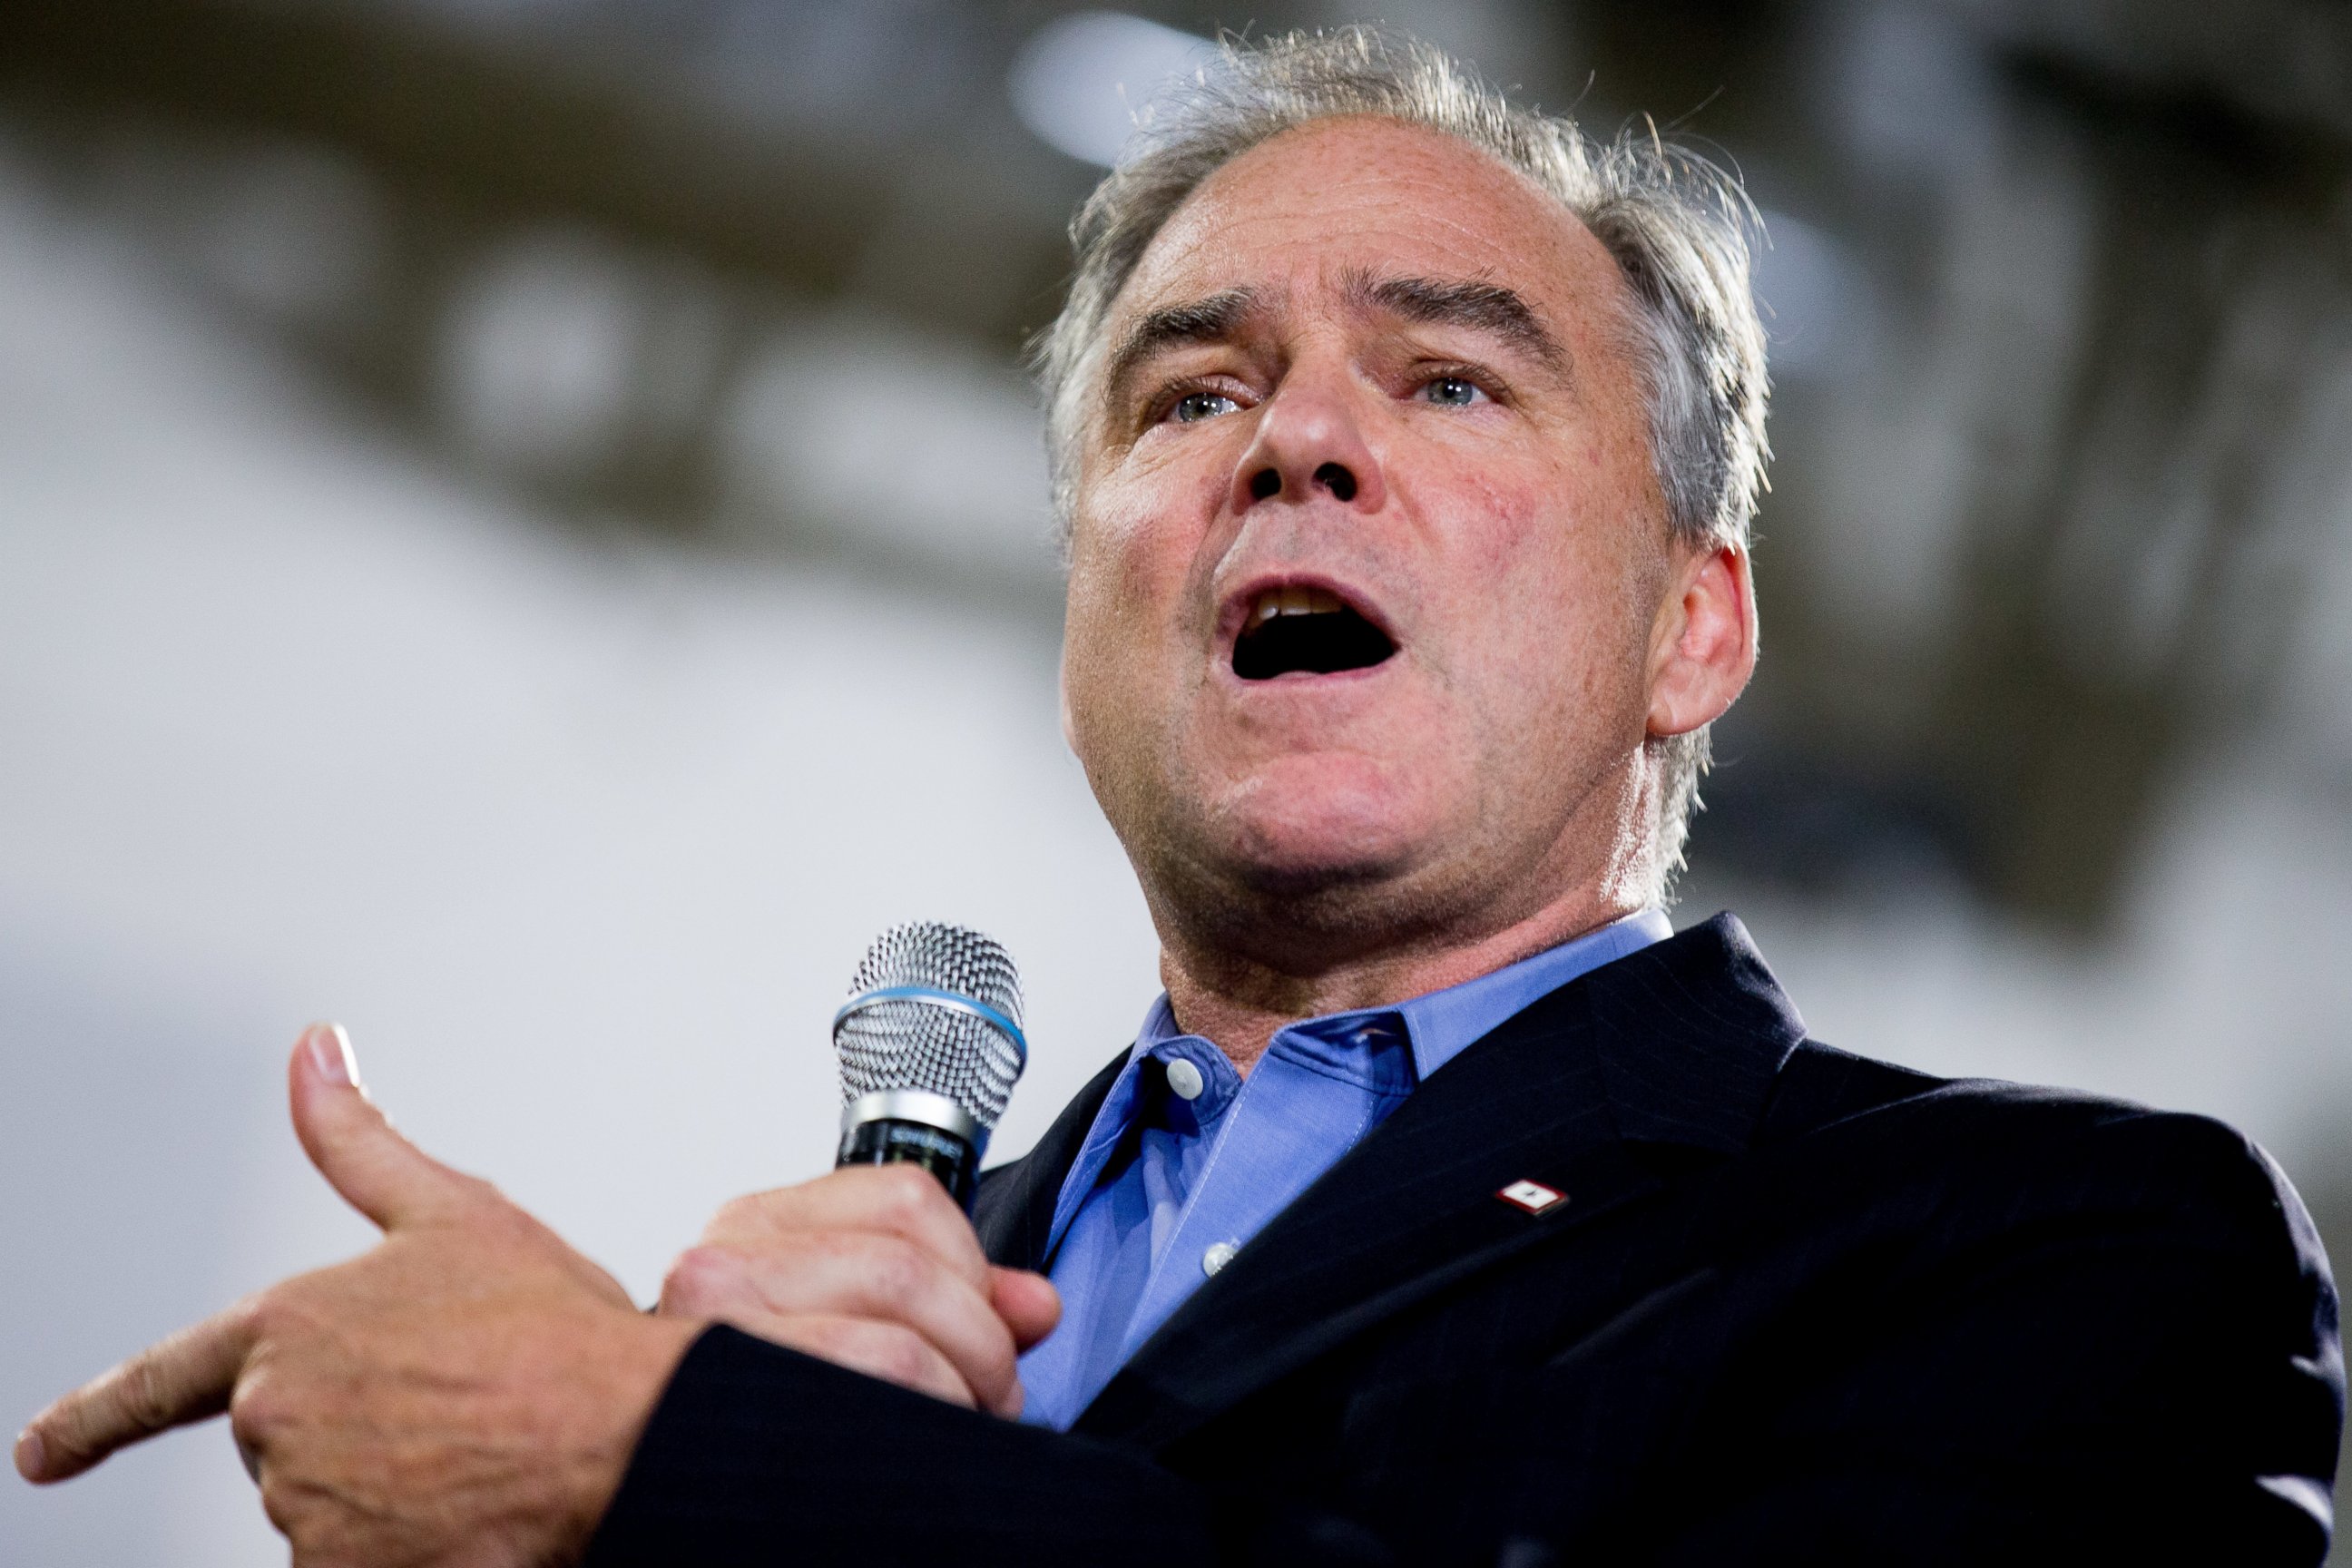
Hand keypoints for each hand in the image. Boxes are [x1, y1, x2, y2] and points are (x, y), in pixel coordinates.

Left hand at [14, 1025, 702, 1567]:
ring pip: (326, 1507)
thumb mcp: (458, 1214)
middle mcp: (276, 1419)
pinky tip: (466, 1516)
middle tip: (457, 1407)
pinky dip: (405, 1545)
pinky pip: (357, 1560)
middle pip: (290, 1442)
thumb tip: (311, 1051)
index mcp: (287, 1326)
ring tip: (477, 1456)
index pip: (163, 1378)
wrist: (626, 1436)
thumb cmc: (553, 1327)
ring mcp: (302, 1505)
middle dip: (357, 1430)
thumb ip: (360, 1142)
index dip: (93, 1417)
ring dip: (386, 1492)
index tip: (39, 1450)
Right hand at [658, 1164, 1060, 1418]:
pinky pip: (857, 1400)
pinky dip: (914, 1427)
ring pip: (891, 1346)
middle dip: (979, 1344)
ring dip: (954, 1395)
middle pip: (904, 1272)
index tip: (992, 1323)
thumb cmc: (758, 1398)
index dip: (974, 1268)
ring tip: (956, 1423)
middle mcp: (720, 1268)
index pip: (905, 1201)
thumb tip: (1037, 1306)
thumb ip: (949, 1297)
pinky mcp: (717, 1408)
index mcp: (756, 1226)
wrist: (644, 1454)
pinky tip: (911, 1444)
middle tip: (992, 1395)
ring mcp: (709, 1340)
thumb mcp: (851, 1316)